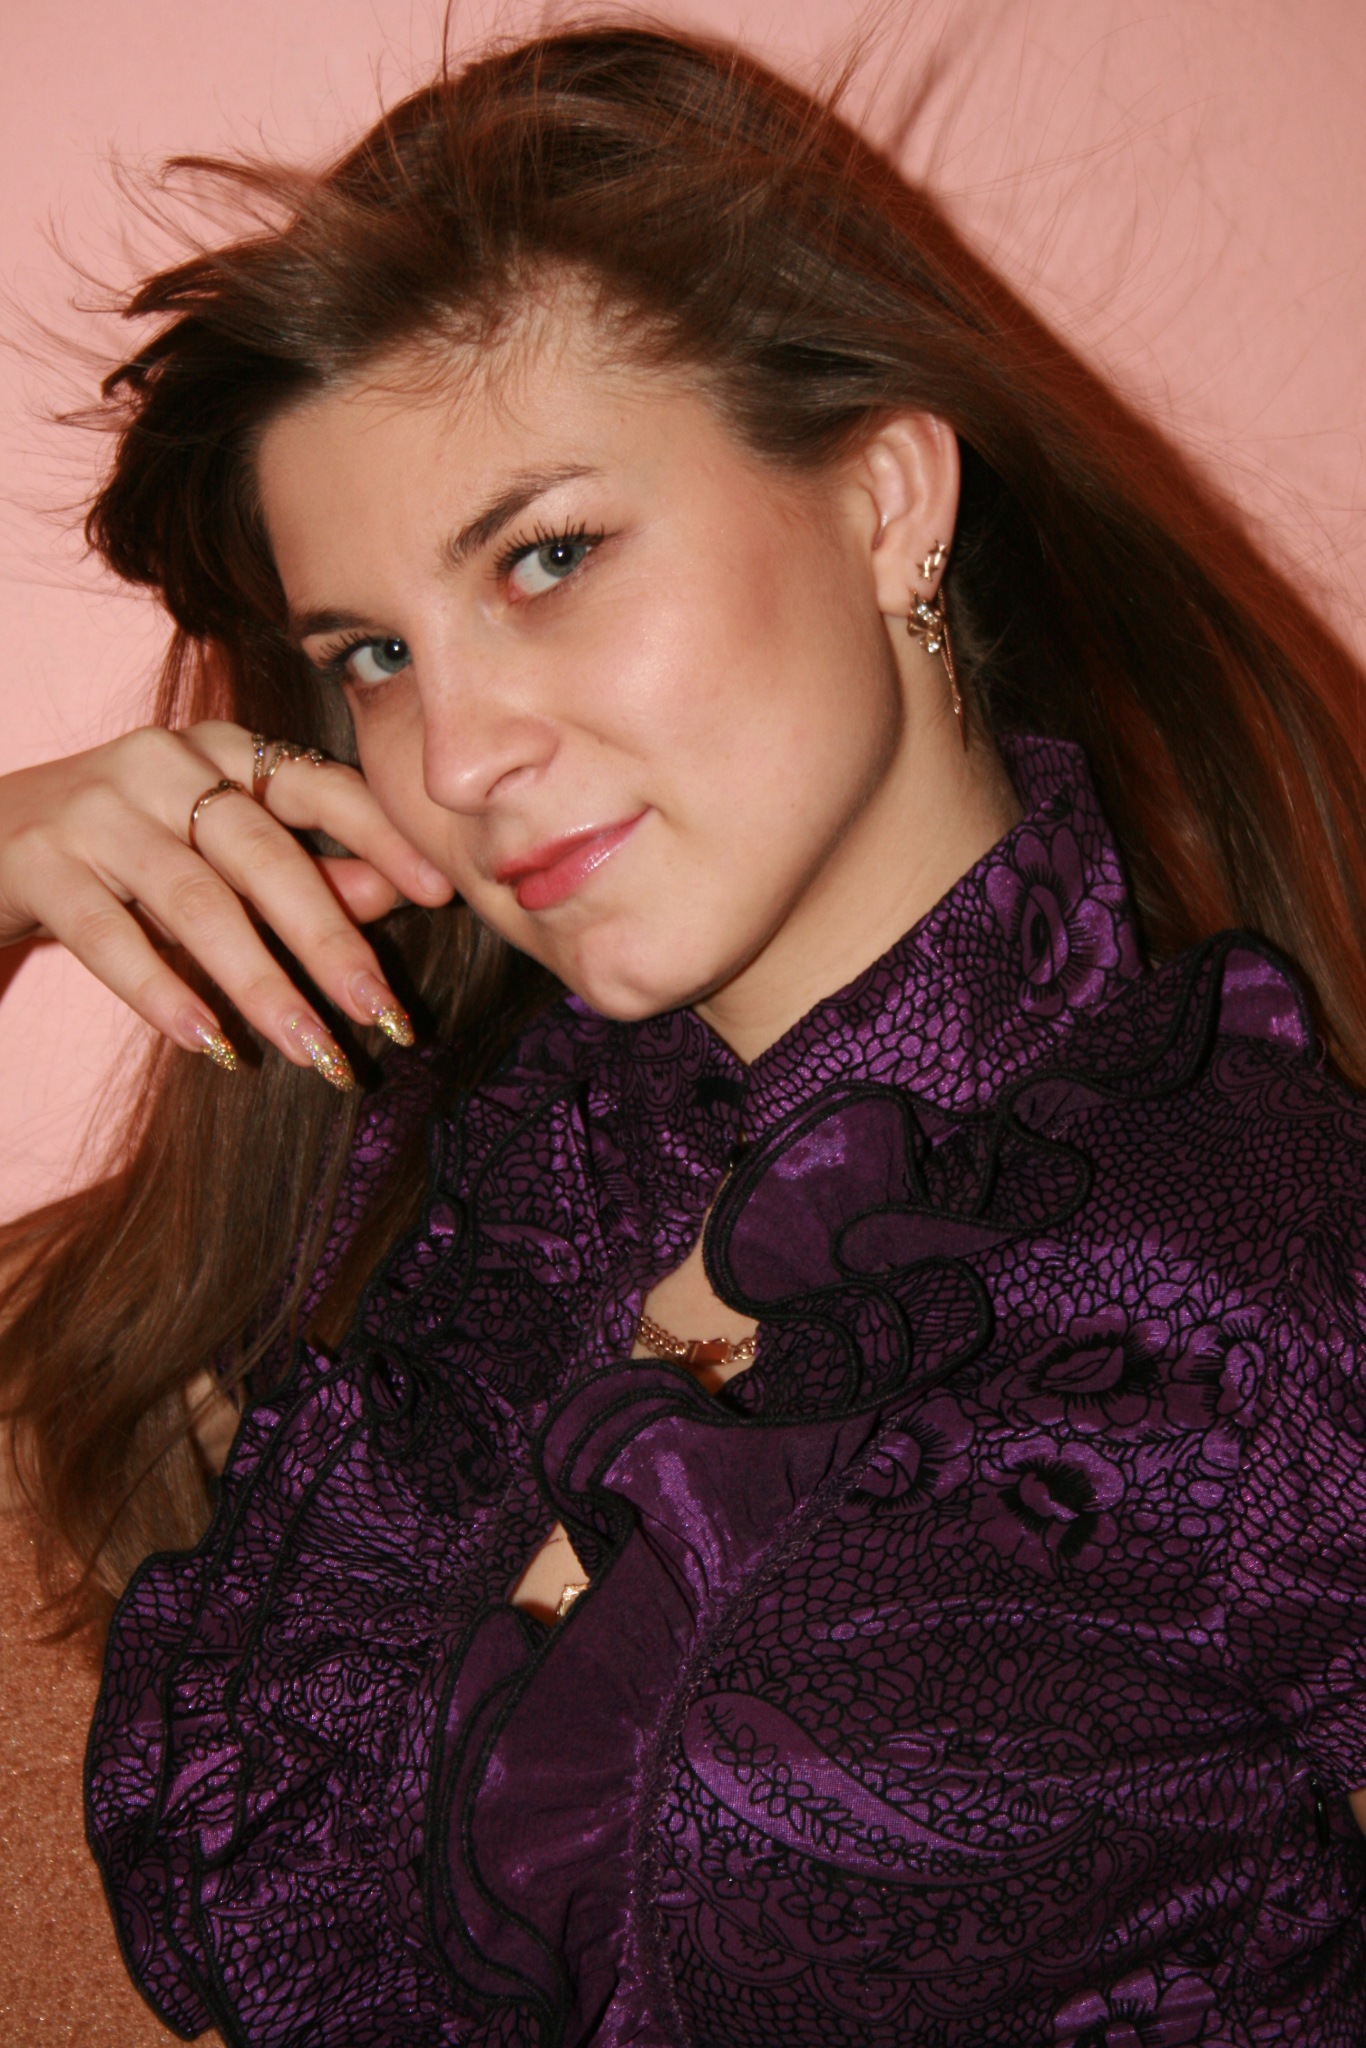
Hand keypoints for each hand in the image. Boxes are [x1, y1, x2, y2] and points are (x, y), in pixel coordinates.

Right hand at [0, 721, 454, 1085]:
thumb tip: (398, 894)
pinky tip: (211, 1043)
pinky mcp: (37, 859)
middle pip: (265, 854)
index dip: (383, 837)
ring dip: (261, 984)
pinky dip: (165, 992)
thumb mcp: (214, 857)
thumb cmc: (121, 855)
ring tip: (312, 1050)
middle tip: (385, 1016)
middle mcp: (164, 763)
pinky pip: (110, 935)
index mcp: (222, 750)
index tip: (442, 893)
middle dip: (332, 941)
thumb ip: (303, 869)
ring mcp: (96, 807)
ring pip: (197, 901)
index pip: (320, 784)